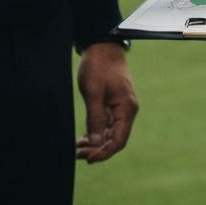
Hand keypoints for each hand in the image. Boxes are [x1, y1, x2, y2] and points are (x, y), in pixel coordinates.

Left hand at [76, 42, 138, 163]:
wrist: (102, 45)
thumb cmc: (98, 66)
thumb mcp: (93, 92)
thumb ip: (95, 118)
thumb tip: (96, 143)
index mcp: (126, 108)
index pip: (119, 140)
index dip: (104, 153)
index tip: (88, 159)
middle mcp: (127, 110)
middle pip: (116, 139)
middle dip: (98, 150)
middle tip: (78, 154)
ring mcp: (121, 107)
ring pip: (111, 133)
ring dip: (96, 143)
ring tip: (78, 149)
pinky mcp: (114, 103)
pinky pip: (108, 124)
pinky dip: (97, 133)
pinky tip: (84, 137)